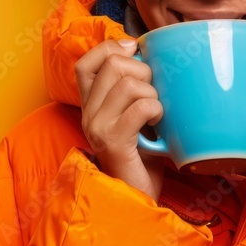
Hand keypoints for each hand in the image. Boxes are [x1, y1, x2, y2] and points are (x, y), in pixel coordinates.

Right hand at [75, 39, 165, 200]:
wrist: (136, 197)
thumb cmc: (141, 157)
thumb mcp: (133, 116)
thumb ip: (134, 89)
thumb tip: (150, 55)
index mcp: (91, 104)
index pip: (86, 61)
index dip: (111, 48)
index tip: (136, 52)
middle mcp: (88, 112)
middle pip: (112, 64)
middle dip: (143, 71)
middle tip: (153, 93)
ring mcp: (98, 126)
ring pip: (129, 84)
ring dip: (153, 94)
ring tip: (157, 114)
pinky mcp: (114, 141)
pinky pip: (140, 107)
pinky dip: (157, 110)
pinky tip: (159, 124)